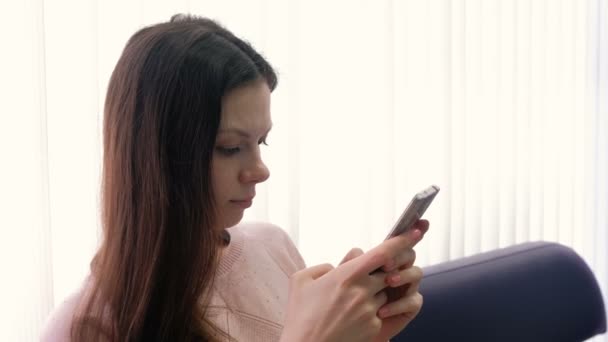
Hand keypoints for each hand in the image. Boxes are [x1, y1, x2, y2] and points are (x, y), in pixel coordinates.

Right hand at [280, 220, 426, 341]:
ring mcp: (370, 310)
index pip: (383, 253)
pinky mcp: (374, 327)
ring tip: (348, 304)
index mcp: (346, 275)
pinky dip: (370, 311)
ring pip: (385, 292)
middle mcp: (362, 291)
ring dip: (374, 292)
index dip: (402, 240)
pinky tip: (349, 319)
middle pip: (387, 272)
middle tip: (364, 277)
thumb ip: (322, 267)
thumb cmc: (300, 316)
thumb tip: (337, 267)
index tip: (416, 231)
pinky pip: (380, 312)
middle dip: (382, 271)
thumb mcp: (301, 281)